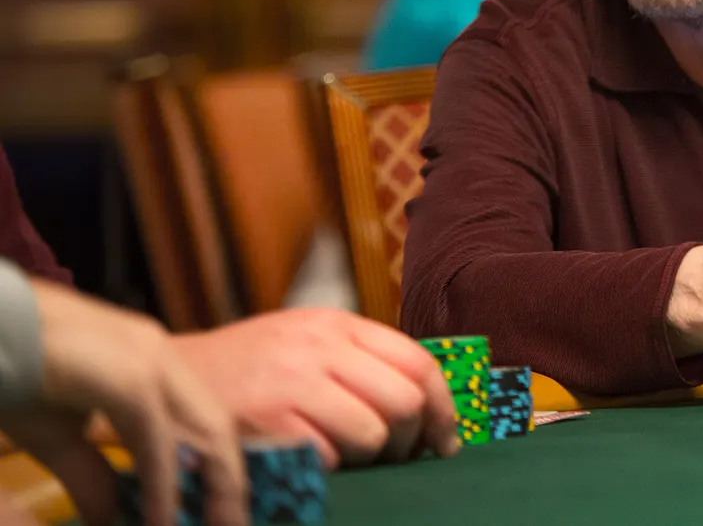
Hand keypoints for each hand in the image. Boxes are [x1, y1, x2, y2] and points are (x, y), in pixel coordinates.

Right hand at [0, 280, 244, 525]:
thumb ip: (91, 475)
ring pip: (205, 428)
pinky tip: (162, 520)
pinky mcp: (128, 375)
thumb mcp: (57, 436)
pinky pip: (157, 438)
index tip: (223, 514)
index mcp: (150, 362)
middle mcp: (160, 355)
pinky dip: (164, 483)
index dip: (218, 469)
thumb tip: (111, 519)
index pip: (203, 420)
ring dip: (215, 485)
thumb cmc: (11, 376)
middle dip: (229, 483)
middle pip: (217, 425)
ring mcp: (148, 358)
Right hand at [172, 309, 457, 468]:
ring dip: (372, 459)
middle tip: (398, 457)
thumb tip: (425, 403)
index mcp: (337, 324)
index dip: (442, 407)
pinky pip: (327, 458)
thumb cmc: (250, 366)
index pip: (418, 361)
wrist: (168, 376)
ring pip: (372, 435)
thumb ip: (360, 360)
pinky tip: (311, 462)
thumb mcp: (306, 341)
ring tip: (352, 459)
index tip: (444, 439)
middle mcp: (319, 348)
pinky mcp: (265, 424)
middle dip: (411, 440)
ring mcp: (291, 384)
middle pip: (404, 401)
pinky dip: (329, 468)